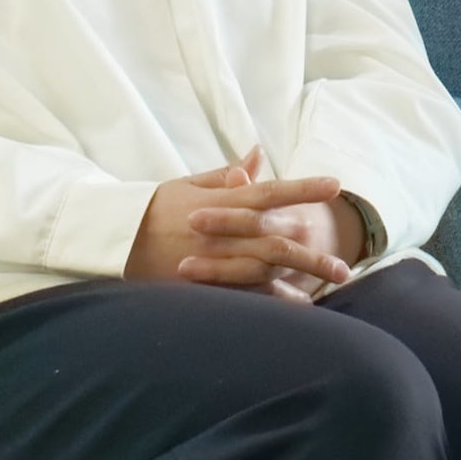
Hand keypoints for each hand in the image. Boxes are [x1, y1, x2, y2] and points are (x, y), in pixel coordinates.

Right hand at [126, 153, 356, 303]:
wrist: (114, 239)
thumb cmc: (153, 209)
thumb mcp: (186, 184)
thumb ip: (225, 174)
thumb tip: (257, 155)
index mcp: (220, 201)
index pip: (269, 191)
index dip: (303, 188)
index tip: (335, 184)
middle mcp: (222, 231)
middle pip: (276, 237)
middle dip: (313, 251)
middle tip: (346, 264)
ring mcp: (214, 259)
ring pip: (266, 266)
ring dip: (301, 275)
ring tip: (332, 282)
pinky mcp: (204, 282)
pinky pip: (244, 291)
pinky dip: (271, 297)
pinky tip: (298, 304)